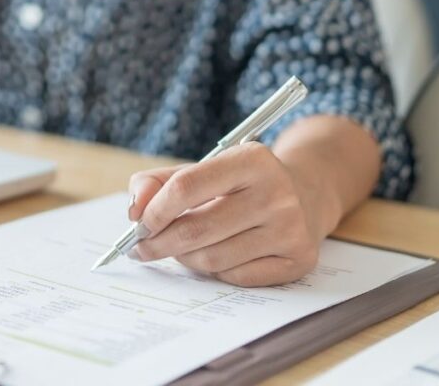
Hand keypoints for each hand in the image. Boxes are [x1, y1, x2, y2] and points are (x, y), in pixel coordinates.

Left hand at [126, 142, 327, 286]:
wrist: (303, 196)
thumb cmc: (237, 185)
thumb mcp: (200, 169)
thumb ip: (156, 182)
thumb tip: (136, 210)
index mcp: (251, 160)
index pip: (186, 187)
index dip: (154, 211)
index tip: (139, 225)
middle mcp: (276, 192)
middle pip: (196, 230)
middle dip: (159, 243)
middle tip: (142, 249)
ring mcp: (291, 228)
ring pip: (212, 258)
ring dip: (185, 258)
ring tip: (180, 249)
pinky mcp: (298, 260)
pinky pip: (235, 277)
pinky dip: (214, 271)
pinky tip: (213, 256)